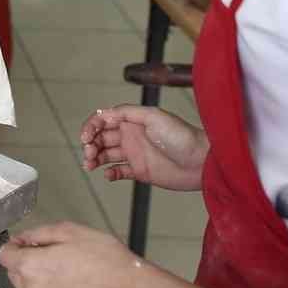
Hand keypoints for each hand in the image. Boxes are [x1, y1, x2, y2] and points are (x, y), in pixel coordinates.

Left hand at [0, 223, 137, 287]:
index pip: (4, 256)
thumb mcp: (72, 231)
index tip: (24, 245)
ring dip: (47, 284)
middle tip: (58, 258)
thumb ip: (40, 233)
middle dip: (30, 265)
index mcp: (33, 266)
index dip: (14, 248)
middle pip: (18, 276)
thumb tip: (23, 238)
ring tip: (75, 276)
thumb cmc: (108, 261)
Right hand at [80, 104, 207, 190]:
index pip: (103, 120)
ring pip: (106, 155)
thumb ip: (127, 112)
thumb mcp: (153, 116)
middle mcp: (130, 136)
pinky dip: (109, 173)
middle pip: (101, 138)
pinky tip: (107, 175)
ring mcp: (134, 154)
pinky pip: (118, 171)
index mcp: (132, 120)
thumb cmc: (182, 136)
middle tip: (88, 155)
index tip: (86, 138)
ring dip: (95, 158)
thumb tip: (104, 113)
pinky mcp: (139, 171)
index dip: (90, 127)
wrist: (201, 162)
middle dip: (90, 145)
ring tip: (90, 165)